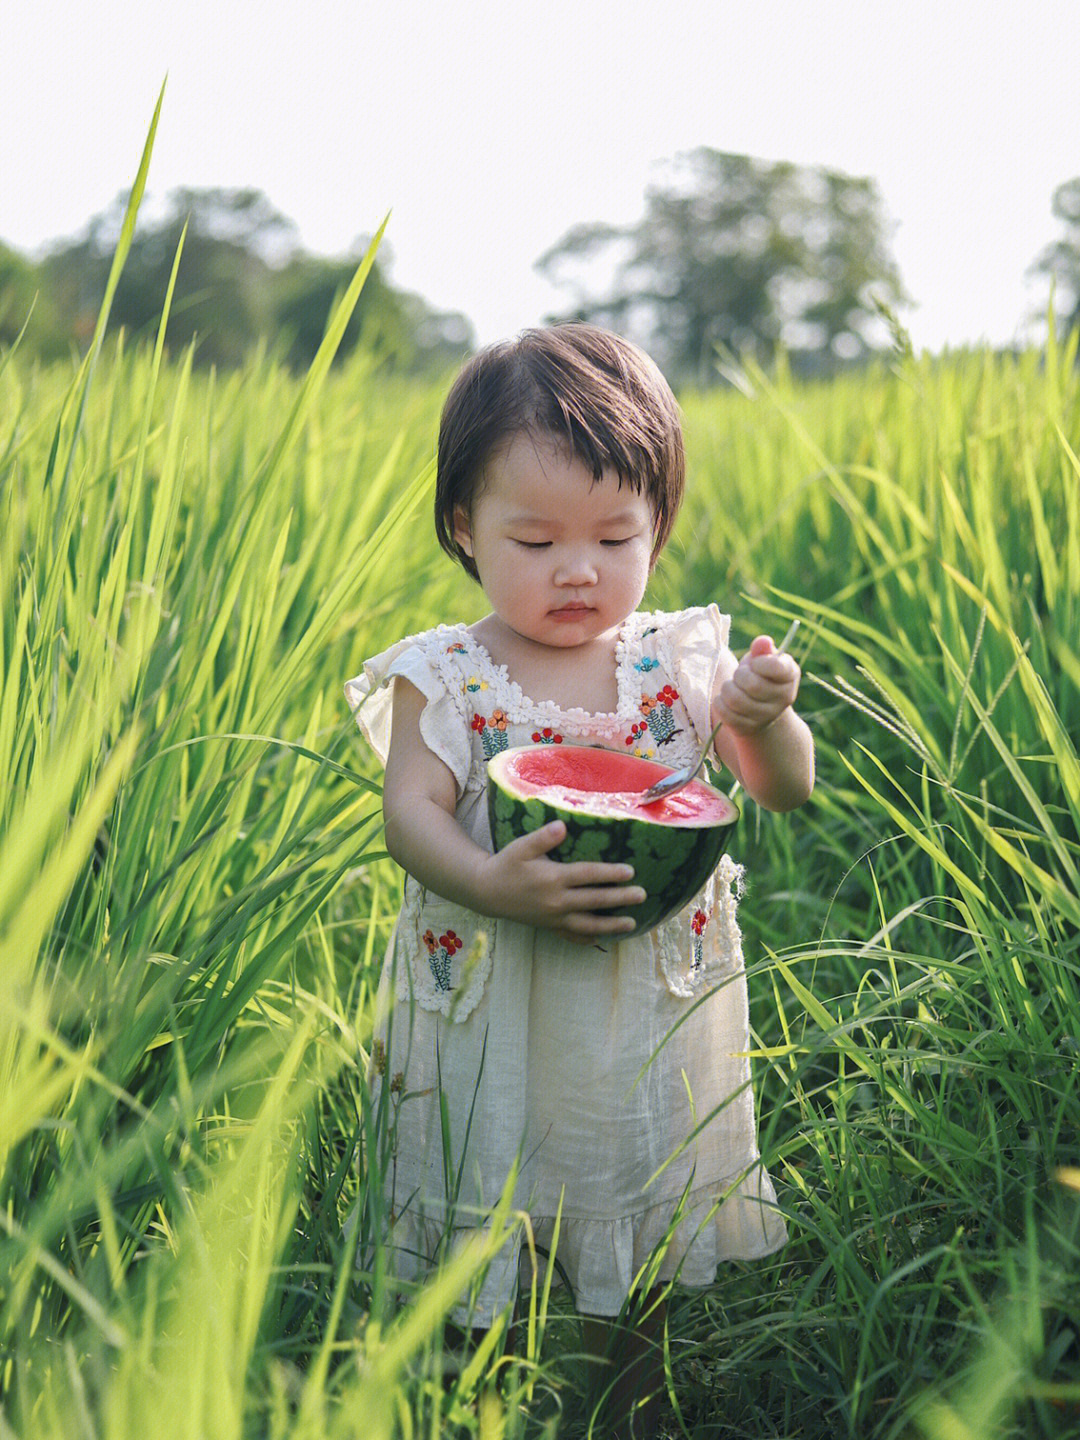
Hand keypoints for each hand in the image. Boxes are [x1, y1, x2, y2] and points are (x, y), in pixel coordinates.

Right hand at [476, 821, 645, 943]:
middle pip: (594, 901)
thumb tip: (563, 826)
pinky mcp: (548, 926)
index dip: (609, 874)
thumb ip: (543, 838)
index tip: (630, 871)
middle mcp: (556, 901)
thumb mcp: (520, 847)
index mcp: (552, 878)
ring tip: (632, 923)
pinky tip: (602, 939)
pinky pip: (571, 936)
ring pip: (587, 924)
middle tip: (642, 895)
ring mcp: (553, 917)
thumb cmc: (506, 864)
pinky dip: (588, 939)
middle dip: (619, 899)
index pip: (587, 876)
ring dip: (611, 925)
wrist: (485, 891)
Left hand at [714, 634, 800, 734]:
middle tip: (740, 676)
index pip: (775, 667)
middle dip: (739, 675)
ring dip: (727, 688)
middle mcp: (784, 698)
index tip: (754, 663)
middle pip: (752, 684)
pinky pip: (724, 711)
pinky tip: (727, 700)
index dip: (758, 662)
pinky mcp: (747, 727)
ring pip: (735, 699)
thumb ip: (762, 650)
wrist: (760, 711)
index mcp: (790, 675)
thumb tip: (763, 641)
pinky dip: (720, 702)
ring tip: (732, 687)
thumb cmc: (759, 677)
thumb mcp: (762, 660)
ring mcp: (766, 716)